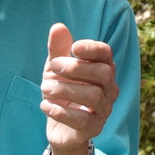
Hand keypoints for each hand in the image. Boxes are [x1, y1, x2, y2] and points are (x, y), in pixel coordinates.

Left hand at [40, 22, 118, 154]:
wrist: (57, 126)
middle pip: (103, 73)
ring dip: (67, 89)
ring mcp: (104, 109)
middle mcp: (109, 88)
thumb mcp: (55, 69)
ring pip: (94, 96)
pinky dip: (62, 112)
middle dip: (76, 68)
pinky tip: (45, 105)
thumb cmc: (62, 90)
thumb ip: (57, 50)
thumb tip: (58, 27)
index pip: (106, 54)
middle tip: (53, 67)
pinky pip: (83, 120)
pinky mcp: (94, 128)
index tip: (74, 47)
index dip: (92, 49)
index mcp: (102, 69)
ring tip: (45, 87)